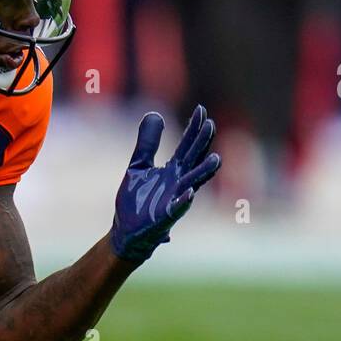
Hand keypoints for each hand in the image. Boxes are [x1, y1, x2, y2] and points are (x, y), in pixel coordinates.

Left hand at [109, 106, 220, 262]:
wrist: (125, 231)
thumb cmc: (136, 200)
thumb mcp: (138, 165)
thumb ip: (147, 143)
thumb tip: (154, 113)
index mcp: (173, 170)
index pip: (188, 146)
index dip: (194, 128)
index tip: (201, 110)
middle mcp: (178, 183)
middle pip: (194, 160)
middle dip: (202, 144)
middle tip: (210, 124)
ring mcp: (174, 200)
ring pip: (193, 184)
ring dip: (204, 172)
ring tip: (216, 159)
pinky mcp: (165, 217)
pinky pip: (177, 209)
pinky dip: (184, 201)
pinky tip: (189, 192)